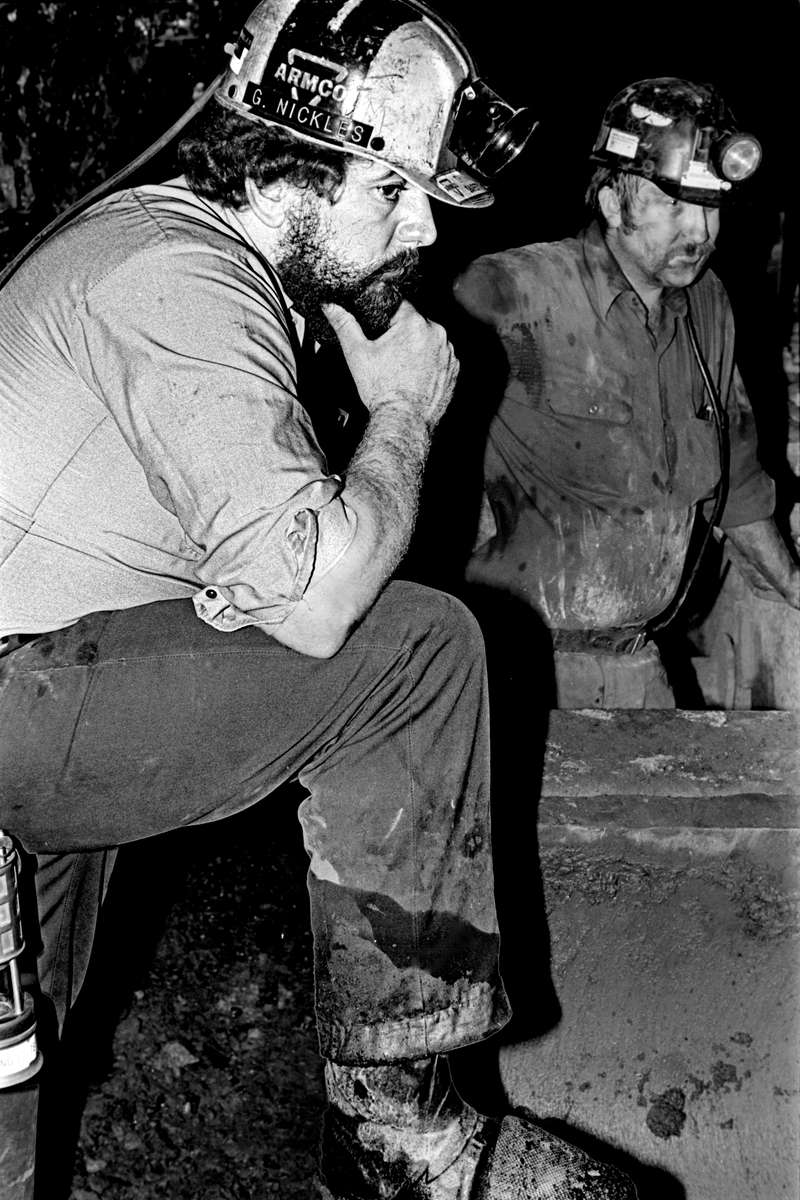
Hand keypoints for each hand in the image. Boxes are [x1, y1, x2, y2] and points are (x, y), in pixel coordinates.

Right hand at [322, 300, 458, 431]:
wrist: (403, 421)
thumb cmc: (381, 390)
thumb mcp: (357, 354)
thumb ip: (344, 324)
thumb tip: (330, 306)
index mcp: (414, 323)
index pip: (400, 305)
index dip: (387, 317)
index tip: (380, 333)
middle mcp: (436, 333)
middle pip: (416, 323)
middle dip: (403, 334)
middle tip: (389, 356)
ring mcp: (448, 352)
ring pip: (429, 340)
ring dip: (418, 348)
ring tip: (402, 369)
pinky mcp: (453, 370)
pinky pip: (440, 358)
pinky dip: (430, 363)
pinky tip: (415, 377)